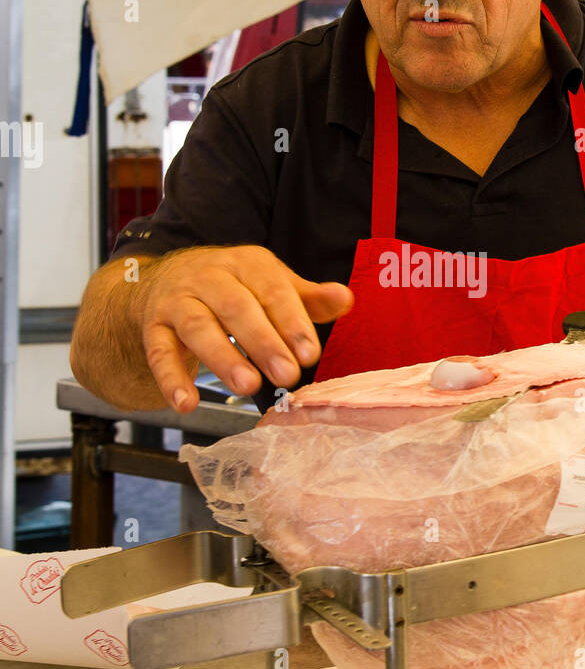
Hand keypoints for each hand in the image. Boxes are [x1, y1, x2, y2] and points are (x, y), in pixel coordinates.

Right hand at [138, 245, 352, 410]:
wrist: (160, 279)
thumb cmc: (231, 287)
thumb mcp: (269, 284)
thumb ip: (307, 298)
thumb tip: (346, 300)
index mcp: (246, 264)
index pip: (272, 290)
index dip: (292, 322)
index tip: (310, 354)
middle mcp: (209, 277)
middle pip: (236, 307)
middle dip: (263, 342)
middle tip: (287, 375)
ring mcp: (178, 301)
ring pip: (198, 327)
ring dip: (222, 358)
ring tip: (247, 386)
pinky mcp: (153, 327)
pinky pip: (159, 353)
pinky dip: (171, 380)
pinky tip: (186, 404)